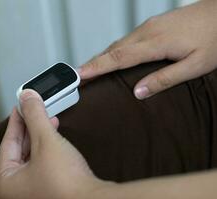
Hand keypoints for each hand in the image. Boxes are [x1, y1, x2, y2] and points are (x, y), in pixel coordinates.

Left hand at [0, 89, 98, 198]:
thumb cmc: (66, 183)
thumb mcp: (46, 141)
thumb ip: (35, 116)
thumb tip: (27, 97)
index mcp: (6, 182)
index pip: (7, 143)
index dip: (16, 120)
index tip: (21, 105)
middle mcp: (16, 190)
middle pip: (19, 149)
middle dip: (29, 128)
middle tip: (35, 110)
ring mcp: (31, 192)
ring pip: (31, 156)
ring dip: (39, 137)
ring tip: (48, 121)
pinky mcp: (47, 190)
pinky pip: (40, 164)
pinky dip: (46, 149)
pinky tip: (54, 138)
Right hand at [79, 0, 216, 98]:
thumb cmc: (215, 38)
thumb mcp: (195, 65)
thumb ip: (164, 79)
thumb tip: (137, 92)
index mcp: (156, 43)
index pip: (118, 57)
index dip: (96, 67)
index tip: (79, 75)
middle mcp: (147, 32)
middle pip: (112, 49)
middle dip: (92, 64)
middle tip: (76, 77)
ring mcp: (148, 26)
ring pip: (117, 43)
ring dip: (101, 57)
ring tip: (89, 71)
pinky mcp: (152, 25)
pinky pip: (126, 40)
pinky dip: (113, 51)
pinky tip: (111, 58)